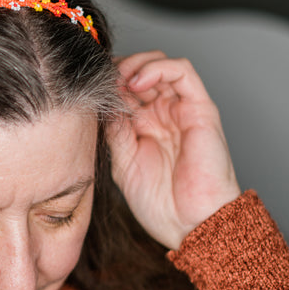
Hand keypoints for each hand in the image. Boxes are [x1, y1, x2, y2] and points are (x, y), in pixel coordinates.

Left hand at [109, 51, 240, 249]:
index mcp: (143, 127)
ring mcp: (181, 110)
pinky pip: (182, 72)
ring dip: (135, 63)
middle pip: (140, 72)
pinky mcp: (200, 109)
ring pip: (160, 64)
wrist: (191, 225)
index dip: (106, 82)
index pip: (123, 89)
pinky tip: (137, 81)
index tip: (88, 86)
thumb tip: (102, 103)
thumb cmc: (160, 203)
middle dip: (117, 70)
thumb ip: (115, 130)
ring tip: (119, 79)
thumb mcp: (123, 162)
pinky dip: (158, 67)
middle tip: (101, 80)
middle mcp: (162, 114)